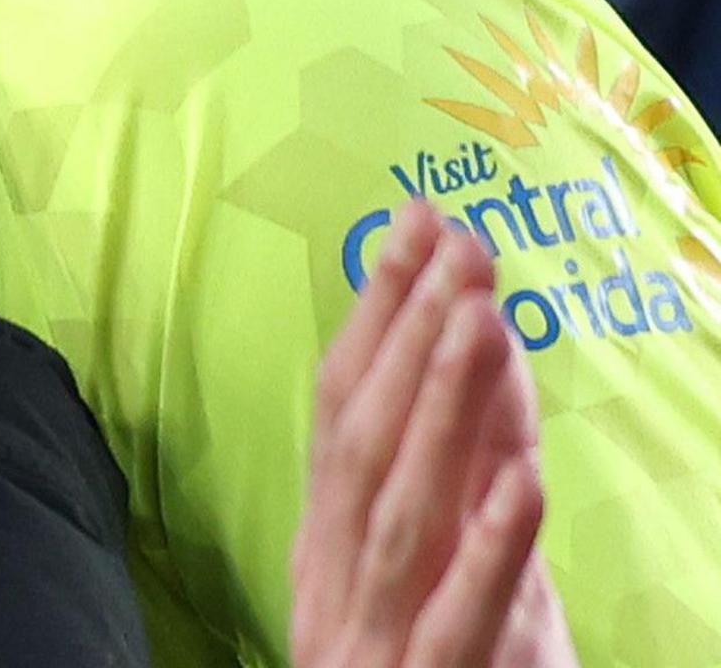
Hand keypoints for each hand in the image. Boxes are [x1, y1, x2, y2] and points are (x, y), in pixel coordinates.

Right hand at [292, 202, 577, 667]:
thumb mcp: (430, 579)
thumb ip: (440, 489)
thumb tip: (461, 359)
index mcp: (328, 550)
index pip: (342, 410)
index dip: (374, 314)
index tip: (415, 223)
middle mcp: (335, 583)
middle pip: (364, 443)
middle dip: (408, 335)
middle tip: (456, 243)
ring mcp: (374, 639)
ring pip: (401, 512)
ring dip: (440, 412)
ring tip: (479, 321)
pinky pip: (461, 616)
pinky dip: (490, 548)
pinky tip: (520, 481)